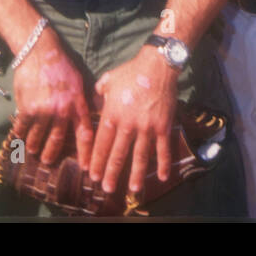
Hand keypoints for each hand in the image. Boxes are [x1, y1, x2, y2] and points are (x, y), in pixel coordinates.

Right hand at [11, 27, 93, 168]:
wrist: (41, 52)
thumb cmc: (63, 66)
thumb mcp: (81, 82)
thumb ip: (84, 100)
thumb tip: (98, 112)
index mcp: (78, 105)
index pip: (85, 134)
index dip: (86, 154)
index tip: (88, 169)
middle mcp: (62, 111)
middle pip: (57, 141)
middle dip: (52, 154)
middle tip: (49, 161)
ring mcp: (43, 111)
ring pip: (37, 138)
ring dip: (35, 146)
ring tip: (34, 150)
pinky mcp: (27, 108)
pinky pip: (22, 129)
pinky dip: (20, 135)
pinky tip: (19, 138)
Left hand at [89, 49, 178, 195]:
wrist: (157, 66)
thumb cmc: (131, 72)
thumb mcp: (108, 80)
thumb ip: (98, 94)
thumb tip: (93, 103)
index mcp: (112, 114)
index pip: (101, 144)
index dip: (96, 161)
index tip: (92, 174)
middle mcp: (128, 124)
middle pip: (118, 154)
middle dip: (111, 173)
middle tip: (106, 188)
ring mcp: (147, 127)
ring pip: (139, 156)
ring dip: (135, 174)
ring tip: (132, 189)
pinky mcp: (163, 126)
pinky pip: (163, 148)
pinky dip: (163, 163)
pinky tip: (162, 176)